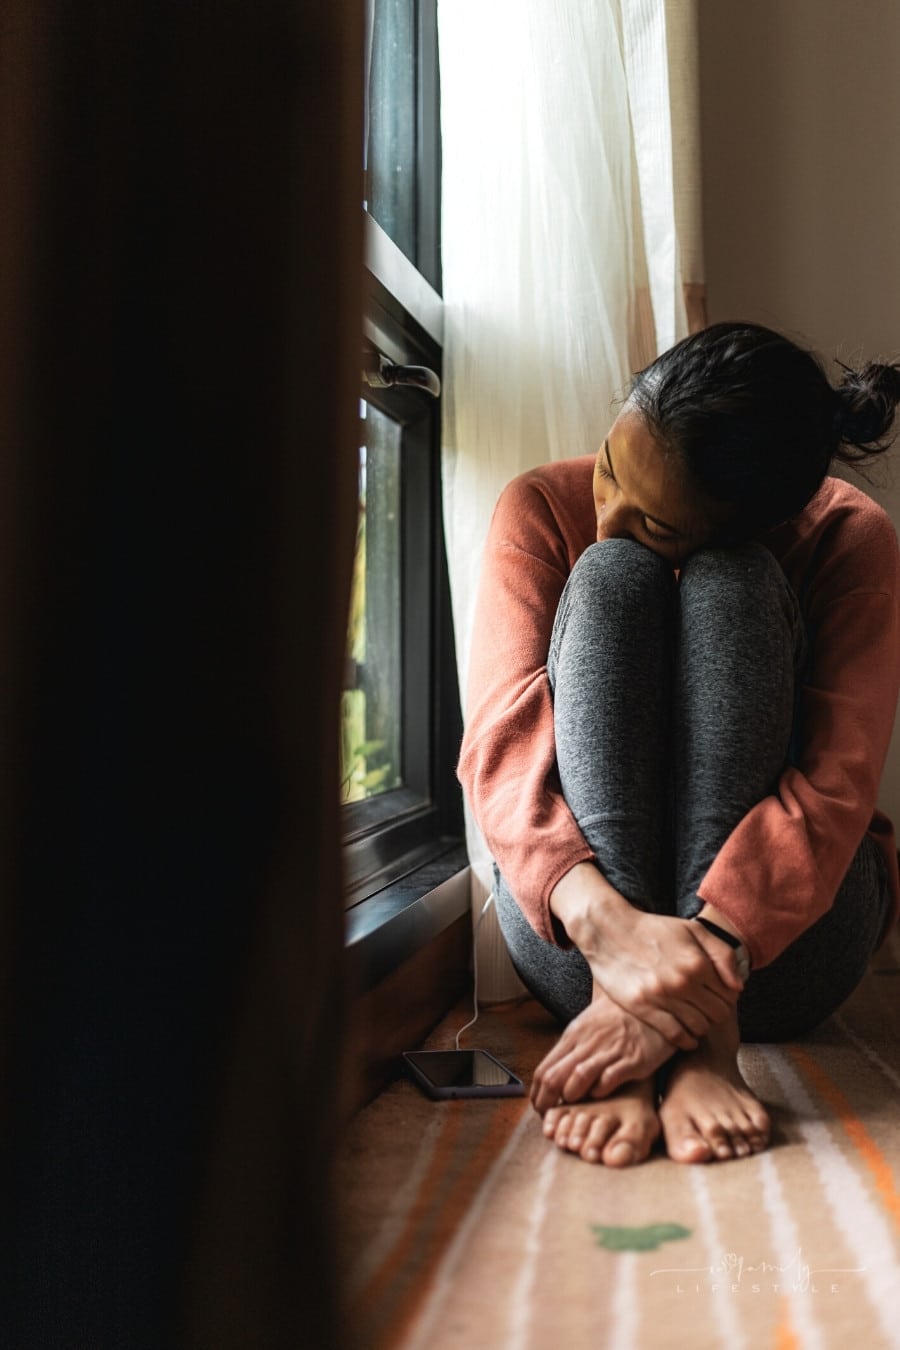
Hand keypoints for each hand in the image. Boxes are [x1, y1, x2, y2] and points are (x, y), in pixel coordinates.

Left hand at [530, 983, 675, 1113]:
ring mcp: (610, 1051)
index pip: (544, 1070)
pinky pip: (609, 1079)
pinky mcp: (632, 1060)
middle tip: (549, 1116)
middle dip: (547, 1102)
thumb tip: (549, 1077)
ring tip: (574, 1107)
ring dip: (572, 1096)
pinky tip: (601, 1095)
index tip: (538, 1107)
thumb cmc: (615, 1018)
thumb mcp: (586, 1027)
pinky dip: (601, 1091)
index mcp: (573, 1036)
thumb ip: (570, 1050)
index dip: (537, 1094)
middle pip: (555, 1077)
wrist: (648, 1002)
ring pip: (578, 1078)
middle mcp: (587, 1043)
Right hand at [551, 865, 743, 1048]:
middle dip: (717, 1013)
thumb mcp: (693, 930)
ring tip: (694, 1017)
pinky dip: (686, 1039)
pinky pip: (675, 1035)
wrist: (610, 931)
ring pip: (699, 1028)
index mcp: (697, 962)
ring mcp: (661, 997)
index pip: (729, 996)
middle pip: (717, 1015)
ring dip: (701, 1026)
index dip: (727, 998)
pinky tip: (685, 1033)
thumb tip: (738, 986)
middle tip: (706, 1008)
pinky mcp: (643, 1008)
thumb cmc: (654, 930)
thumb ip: (721, 955)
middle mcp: (682, 981)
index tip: (717, 996)